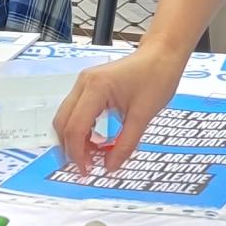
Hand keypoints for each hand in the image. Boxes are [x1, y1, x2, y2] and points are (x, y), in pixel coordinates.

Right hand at [52, 43, 187, 174]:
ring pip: (67, 118)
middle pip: (63, 123)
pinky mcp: (90, 85)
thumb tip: (110, 167)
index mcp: (96, 88)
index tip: (86, 171)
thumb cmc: (157, 76)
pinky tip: (96, 141)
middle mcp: (84, 83)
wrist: (163, 53)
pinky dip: (83, 129)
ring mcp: (84, 83)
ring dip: (76, 139)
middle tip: (86, 167)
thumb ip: (126, 143)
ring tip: (93, 156)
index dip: (77, 154)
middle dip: (71, 148)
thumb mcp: (144, 115)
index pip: (75, 128)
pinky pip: (77, 111)